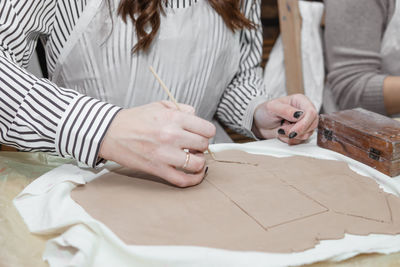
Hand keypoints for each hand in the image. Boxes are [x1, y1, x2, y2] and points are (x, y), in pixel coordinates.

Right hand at [99, 101, 215, 186]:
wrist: (110, 132)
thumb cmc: (134, 119)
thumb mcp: (159, 105)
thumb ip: (181, 108)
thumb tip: (196, 117)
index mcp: (174, 118)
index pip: (207, 129)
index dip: (207, 132)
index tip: (202, 134)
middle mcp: (171, 135)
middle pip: (204, 145)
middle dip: (201, 146)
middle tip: (194, 146)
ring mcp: (165, 154)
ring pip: (197, 164)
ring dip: (199, 162)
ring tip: (192, 158)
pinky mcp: (157, 169)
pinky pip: (183, 180)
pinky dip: (194, 180)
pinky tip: (195, 175)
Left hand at [252, 94, 317, 144]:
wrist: (259, 123)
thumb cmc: (265, 111)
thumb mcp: (272, 107)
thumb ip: (286, 110)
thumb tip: (299, 114)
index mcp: (300, 101)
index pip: (311, 113)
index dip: (303, 124)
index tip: (292, 131)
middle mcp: (304, 112)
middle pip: (312, 125)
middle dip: (297, 131)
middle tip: (282, 130)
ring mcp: (303, 123)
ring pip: (307, 134)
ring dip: (292, 136)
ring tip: (280, 130)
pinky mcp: (299, 133)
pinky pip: (300, 141)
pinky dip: (289, 140)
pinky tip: (282, 134)